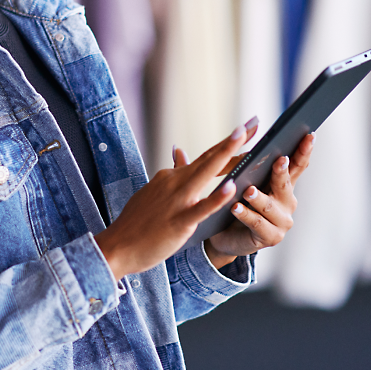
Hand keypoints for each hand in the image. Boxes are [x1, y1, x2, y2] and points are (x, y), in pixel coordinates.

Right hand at [94, 118, 259, 280]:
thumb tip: (179, 154)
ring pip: (205, 173)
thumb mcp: (153, 193)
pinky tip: (232, 187)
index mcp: (170, 177)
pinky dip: (217, 197)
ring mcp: (176, 201)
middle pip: (209, 159)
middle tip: (253, 123)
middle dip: (233, 140)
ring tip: (242, 137)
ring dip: (225, 154)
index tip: (246, 131)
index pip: (205, 159)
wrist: (116, 247)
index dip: (227, 145)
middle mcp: (174, 182)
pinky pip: (201, 208)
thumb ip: (171, 174)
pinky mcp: (179, 222)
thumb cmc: (135, 224)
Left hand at [203, 132, 315, 267]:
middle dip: (281, 172)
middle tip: (278, 159)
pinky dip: (246, 215)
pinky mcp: (270, 237)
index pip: (296, 164)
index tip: (308, 134)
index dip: (303, 150)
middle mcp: (286, 202)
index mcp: (280, 184)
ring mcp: (281, 221)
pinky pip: (257, 224)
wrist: (222, 238)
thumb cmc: (229, 204)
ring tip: (247, 189)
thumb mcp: (230, 179)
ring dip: (259, 197)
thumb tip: (176, 145)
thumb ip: (213, 162)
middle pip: (286, 184)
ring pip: (270, 206)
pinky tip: (235, 208)